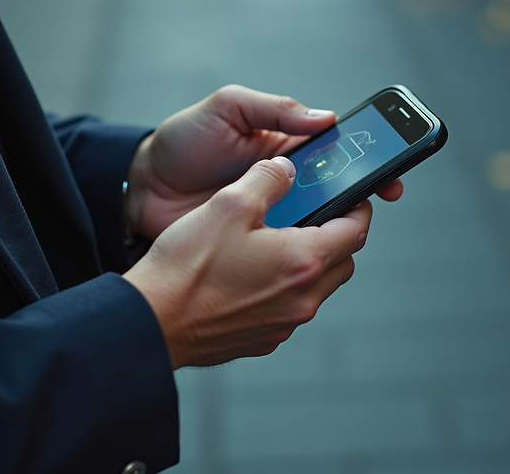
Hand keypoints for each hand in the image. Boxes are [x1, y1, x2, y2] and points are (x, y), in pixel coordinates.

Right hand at [123, 157, 370, 367]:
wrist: (151, 321)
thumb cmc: (187, 267)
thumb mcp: (230, 203)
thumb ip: (268, 178)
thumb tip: (287, 169)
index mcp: (303, 261)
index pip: (356, 231)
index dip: (357, 208)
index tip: (350, 196)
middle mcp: (302, 299)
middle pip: (342, 262)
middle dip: (335, 237)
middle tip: (312, 216)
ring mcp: (283, 324)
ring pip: (317, 288)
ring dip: (308, 264)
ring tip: (274, 243)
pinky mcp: (262, 340)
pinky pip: (288, 309)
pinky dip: (282, 289)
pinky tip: (251, 274)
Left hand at [124, 85, 402, 238]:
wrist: (139, 189)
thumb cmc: (182, 142)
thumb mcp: (226, 109)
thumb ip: (274, 108)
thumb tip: (327, 118)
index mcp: (288, 149)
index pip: (341, 155)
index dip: (371, 165)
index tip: (392, 177)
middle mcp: (289, 186)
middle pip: (338, 197)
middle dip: (358, 202)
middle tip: (365, 206)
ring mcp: (275, 220)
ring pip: (318, 229)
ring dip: (329, 230)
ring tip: (326, 227)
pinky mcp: (256, 249)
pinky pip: (288, 255)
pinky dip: (299, 256)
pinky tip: (300, 256)